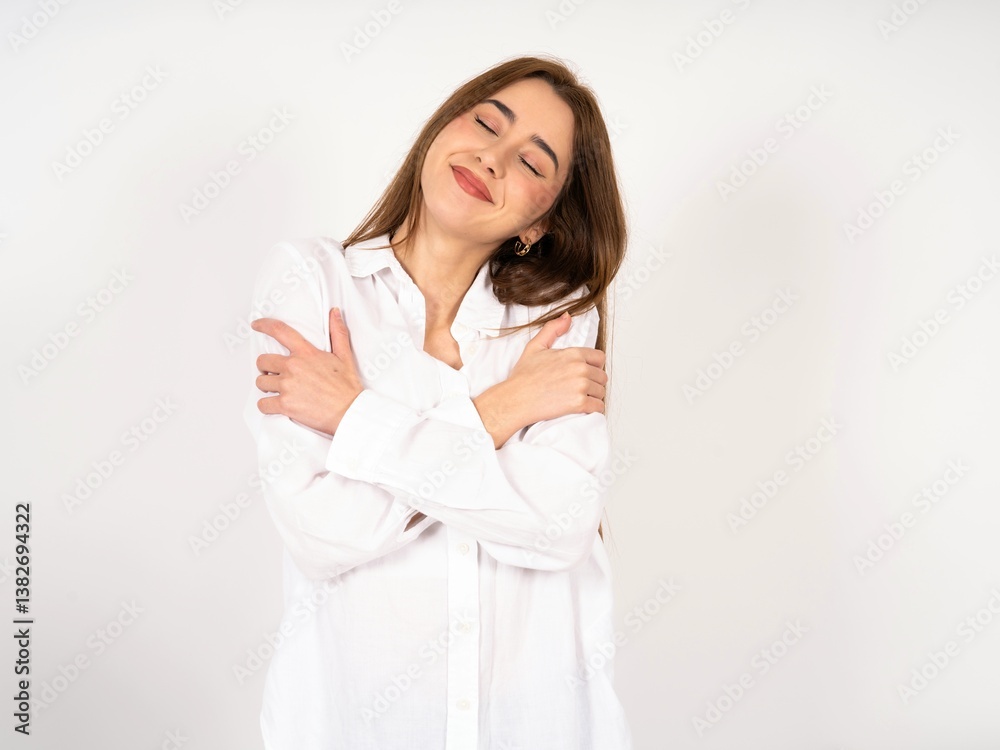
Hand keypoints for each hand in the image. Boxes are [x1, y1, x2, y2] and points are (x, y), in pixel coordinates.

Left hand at [252, 307, 363, 434]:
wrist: (350, 413)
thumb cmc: (347, 388)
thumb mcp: (345, 357)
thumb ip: (338, 333)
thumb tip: (334, 313)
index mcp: (306, 354)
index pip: (280, 332)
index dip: (265, 325)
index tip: (256, 325)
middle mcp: (293, 367)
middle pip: (263, 361)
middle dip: (266, 367)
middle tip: (275, 374)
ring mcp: (287, 386)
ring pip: (261, 382)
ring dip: (267, 386)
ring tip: (278, 390)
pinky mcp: (285, 405)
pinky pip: (263, 403)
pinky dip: (266, 405)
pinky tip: (275, 405)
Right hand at [473, 312, 607, 447]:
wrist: (516, 399)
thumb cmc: (524, 376)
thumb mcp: (536, 346)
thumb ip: (553, 329)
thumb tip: (567, 317)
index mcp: (573, 354)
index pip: (600, 358)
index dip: (594, 366)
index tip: (586, 372)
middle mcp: (580, 369)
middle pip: (602, 376)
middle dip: (594, 382)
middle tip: (582, 387)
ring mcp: (581, 386)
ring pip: (601, 392)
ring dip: (595, 396)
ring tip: (581, 397)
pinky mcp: (579, 404)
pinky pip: (599, 407)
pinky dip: (594, 408)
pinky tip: (585, 407)